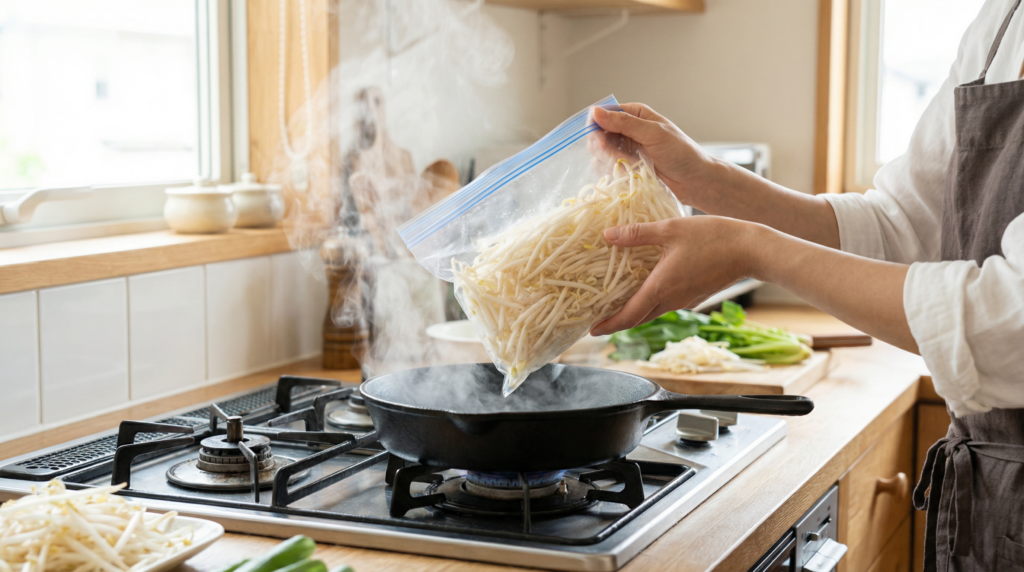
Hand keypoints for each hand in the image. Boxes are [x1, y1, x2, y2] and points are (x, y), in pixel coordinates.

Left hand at [590, 216, 760, 335]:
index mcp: (661, 288)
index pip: (629, 316)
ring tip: (616, 302)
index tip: (592, 331)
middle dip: (617, 321)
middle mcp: (672, 300)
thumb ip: (638, 234)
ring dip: (634, 310)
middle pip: (638, 318)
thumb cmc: (713, 237)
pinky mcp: (695, 295)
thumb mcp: (671, 229)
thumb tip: (608, 235)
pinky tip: (646, 285)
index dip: (609, 326)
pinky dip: (651, 300)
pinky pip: (666, 303)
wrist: (751, 249)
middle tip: (598, 319)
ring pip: (653, 311)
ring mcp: (685, 300)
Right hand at [591, 104, 716, 202]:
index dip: (596, 125)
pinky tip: (624, 174)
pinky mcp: (627, 167)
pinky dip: (611, 171)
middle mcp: (628, 130)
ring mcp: (627, 149)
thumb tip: (595, 112)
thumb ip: (625, 123)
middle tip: (613, 155)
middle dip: (601, 146)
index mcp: (636, 114)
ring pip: (600, 152)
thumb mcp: (654, 133)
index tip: (601, 141)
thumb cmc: (681, 153)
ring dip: (606, 160)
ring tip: (625, 165)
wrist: (695, 181)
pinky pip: (607, 168)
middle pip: (599, 134)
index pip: (605, 113)